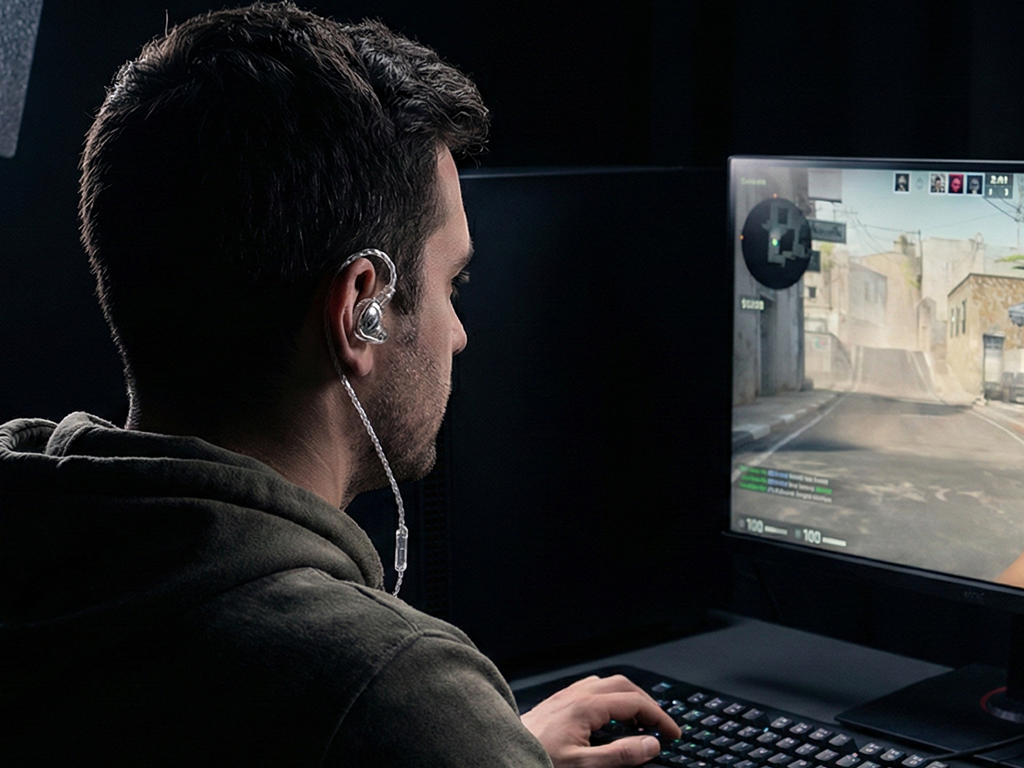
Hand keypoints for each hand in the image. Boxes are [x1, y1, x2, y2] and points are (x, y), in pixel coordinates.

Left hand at [520, 674, 681, 767]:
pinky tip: (607, 716)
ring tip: (639, 721)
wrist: (500, 755)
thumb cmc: (536, 758)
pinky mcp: (556, 704)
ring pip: (606, 684)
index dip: (659, 717)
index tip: (673, 733)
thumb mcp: (583, 765)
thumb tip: (650, 744)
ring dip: (628, 697)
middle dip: (647, 702)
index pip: (635, 702)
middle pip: (623, 685)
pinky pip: (590, 689)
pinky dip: (609, 698)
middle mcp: (575, 695)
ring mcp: (564, 697)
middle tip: (661, 725)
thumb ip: (619, 755)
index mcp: (585, 706)